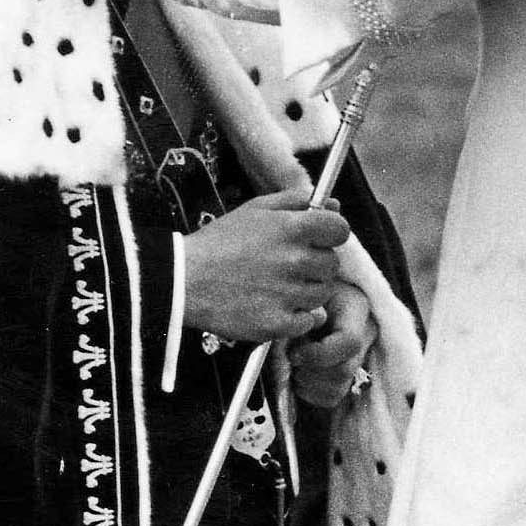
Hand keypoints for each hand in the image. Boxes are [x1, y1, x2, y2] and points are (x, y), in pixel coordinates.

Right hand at [183, 191, 348, 344]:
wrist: (184, 279)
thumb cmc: (217, 244)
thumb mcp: (255, 209)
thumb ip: (296, 202)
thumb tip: (332, 205)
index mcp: (292, 228)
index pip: (340, 230)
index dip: (331, 235)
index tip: (320, 240)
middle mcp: (295, 260)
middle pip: (332, 264)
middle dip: (315, 264)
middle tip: (288, 266)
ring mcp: (288, 294)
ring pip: (321, 294)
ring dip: (306, 291)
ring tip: (277, 286)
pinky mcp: (278, 323)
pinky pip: (306, 321)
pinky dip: (295, 317)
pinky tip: (273, 306)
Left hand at [287, 279, 374, 406]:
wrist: (311, 296)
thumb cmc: (305, 292)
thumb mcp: (304, 293)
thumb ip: (302, 312)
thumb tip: (299, 334)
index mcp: (357, 308)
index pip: (349, 342)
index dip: (318, 354)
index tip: (294, 353)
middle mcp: (365, 334)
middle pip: (344, 369)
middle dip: (309, 370)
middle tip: (289, 358)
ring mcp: (359, 356)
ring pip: (338, 387)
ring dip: (307, 381)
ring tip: (293, 364)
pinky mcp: (348, 376)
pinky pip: (331, 398)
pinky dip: (309, 392)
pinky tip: (300, 373)